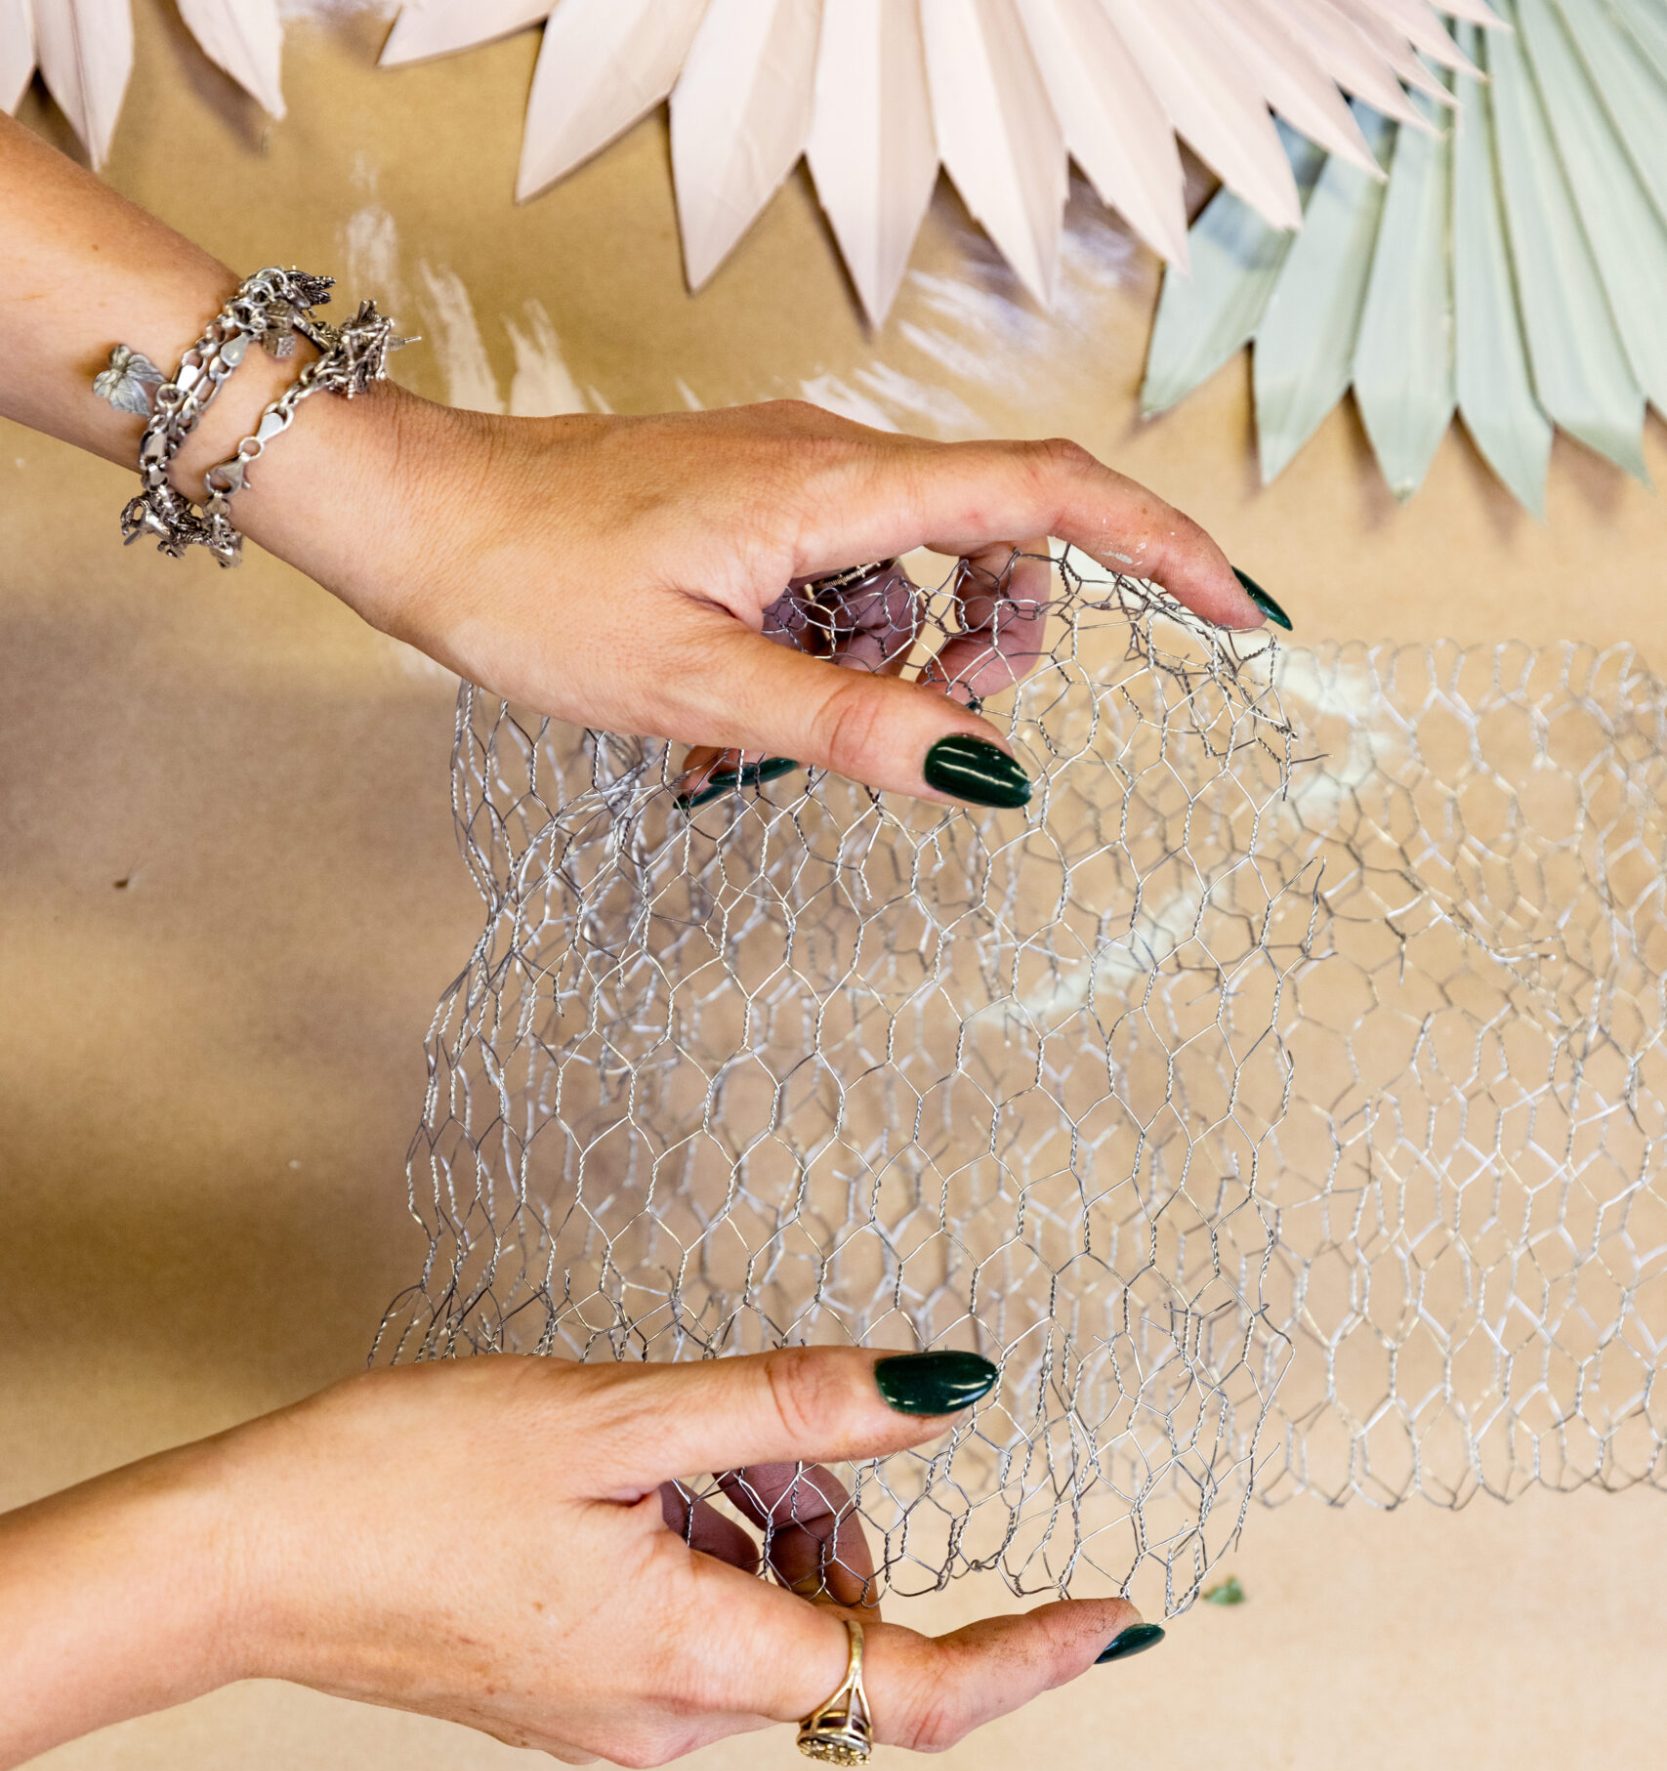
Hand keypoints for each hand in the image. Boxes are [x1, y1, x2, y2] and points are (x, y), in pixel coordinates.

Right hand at [0, 1352, 1146, 1770]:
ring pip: (759, 1621)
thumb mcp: (616, 1417)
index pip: (915, 1693)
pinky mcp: (571, 1696)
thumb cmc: (400, 1485)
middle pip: (831, 1631)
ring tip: (648, 1441)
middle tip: (743, 1426)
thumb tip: (946, 1391)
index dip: (1034, 1659)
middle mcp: (669, 1720)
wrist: (238, 1558)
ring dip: (752, 1523)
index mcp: (696, 1662)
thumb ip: (791, 1408)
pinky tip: (613, 1481)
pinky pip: (689, 1626)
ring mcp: (615, 1719)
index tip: (1119, 1617)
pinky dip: (694, 1547)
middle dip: (829, 1523)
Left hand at [248, 391, 1275, 804]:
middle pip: (997, 542)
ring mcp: (793, 484)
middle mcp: (831, 462)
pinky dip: (829, 655)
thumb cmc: (531, 587)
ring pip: (917, 577)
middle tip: (920, 734)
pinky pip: (844, 584)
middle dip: (994, 647)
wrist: (417, 521)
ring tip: (779, 733)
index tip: (1239, 612)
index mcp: (834, 488)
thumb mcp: (695, 686)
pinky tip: (744, 705)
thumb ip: (847, 728)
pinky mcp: (755, 510)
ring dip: (891, 669)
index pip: (1045, 495)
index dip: (1160, 548)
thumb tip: (987, 772)